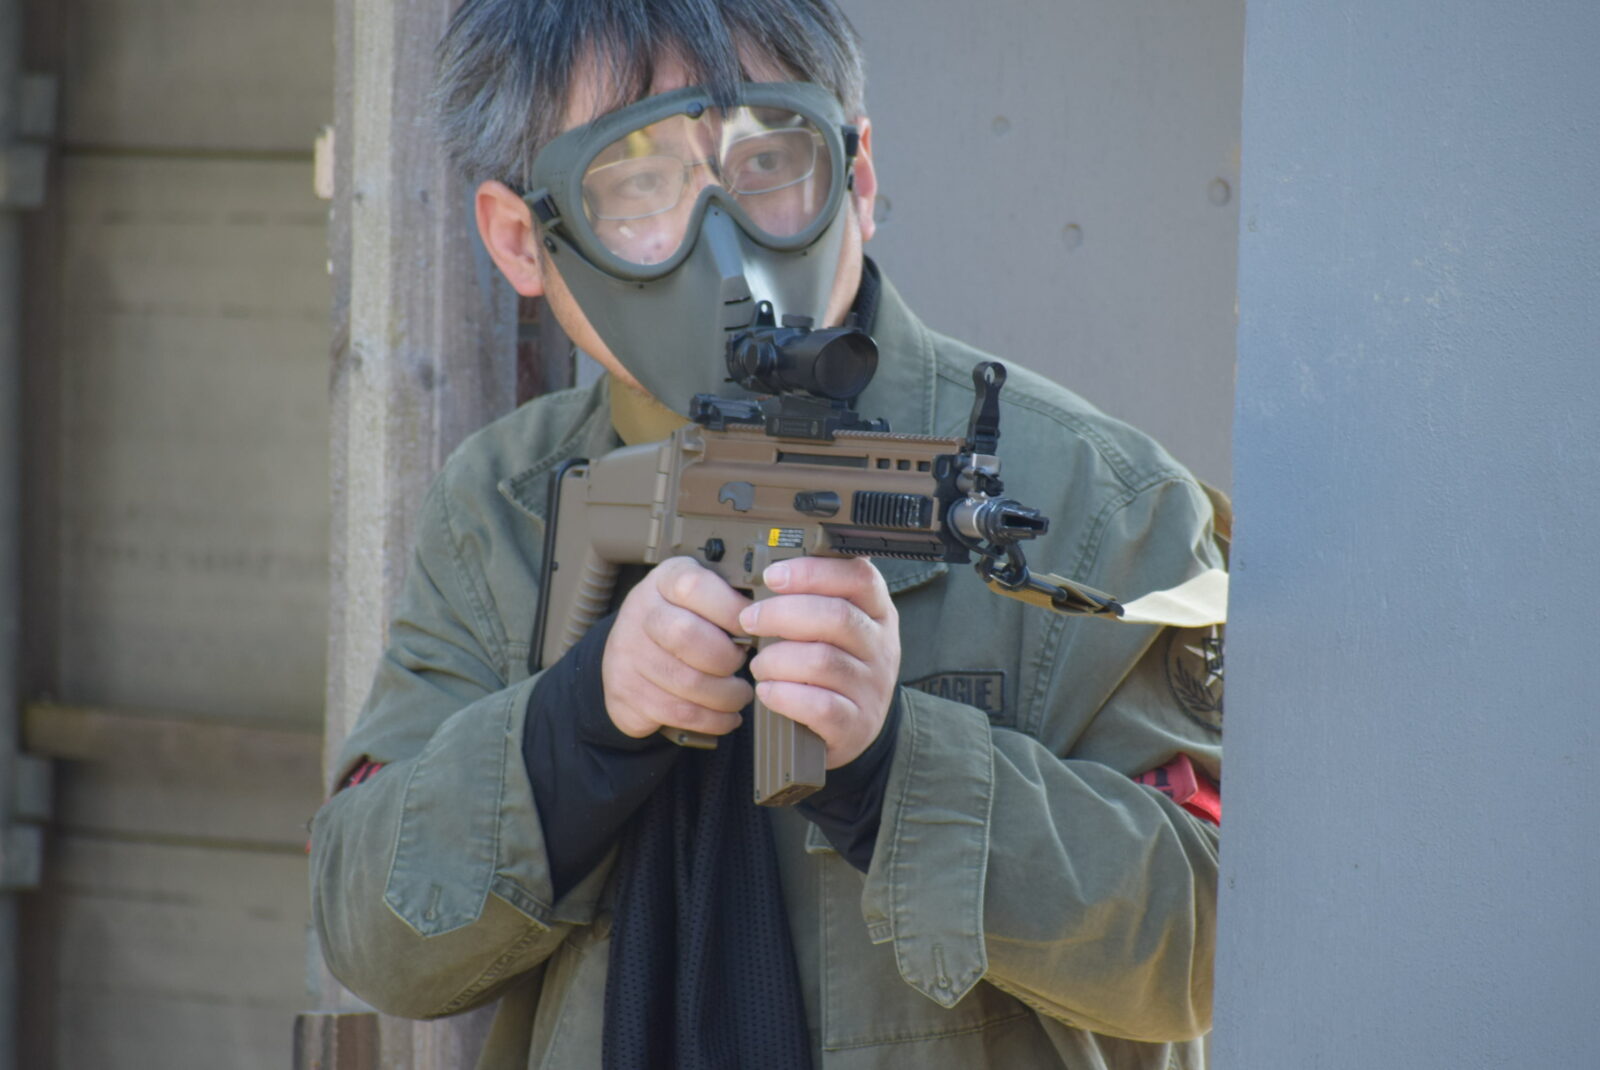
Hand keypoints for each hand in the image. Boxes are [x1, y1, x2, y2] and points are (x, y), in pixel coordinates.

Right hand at [603, 557, 753, 739]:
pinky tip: (727, 716)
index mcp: (665, 581)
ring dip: (727, 696)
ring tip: (740, 694)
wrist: (629, 655)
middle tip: (742, 663)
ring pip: (687, 682)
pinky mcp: (628, 693)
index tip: (750, 628)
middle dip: (727, 658)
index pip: (694, 587)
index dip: (730, 610)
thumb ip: (728, 596)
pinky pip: (680, 712)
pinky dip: (714, 720)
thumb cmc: (680, 620)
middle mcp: (641, 613)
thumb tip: (770, 615)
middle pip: (686, 636)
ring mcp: (630, 655)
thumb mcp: (698, 594)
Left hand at [739, 557, 900, 768]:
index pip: (858, 577)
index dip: (812, 572)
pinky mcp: (855, 724)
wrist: (857, 727)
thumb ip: (815, 599)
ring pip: (821, 661)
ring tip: (760, 664)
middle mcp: (881, 647)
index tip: (773, 576)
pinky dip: (784, 695)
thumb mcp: (840, 627)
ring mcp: (871, 687)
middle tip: (750, 619)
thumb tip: (770, 576)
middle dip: (782, 613)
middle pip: (836, 616)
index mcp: (878, 613)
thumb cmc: (838, 667)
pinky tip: (769, 691)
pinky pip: (818, 705)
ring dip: (776, 659)